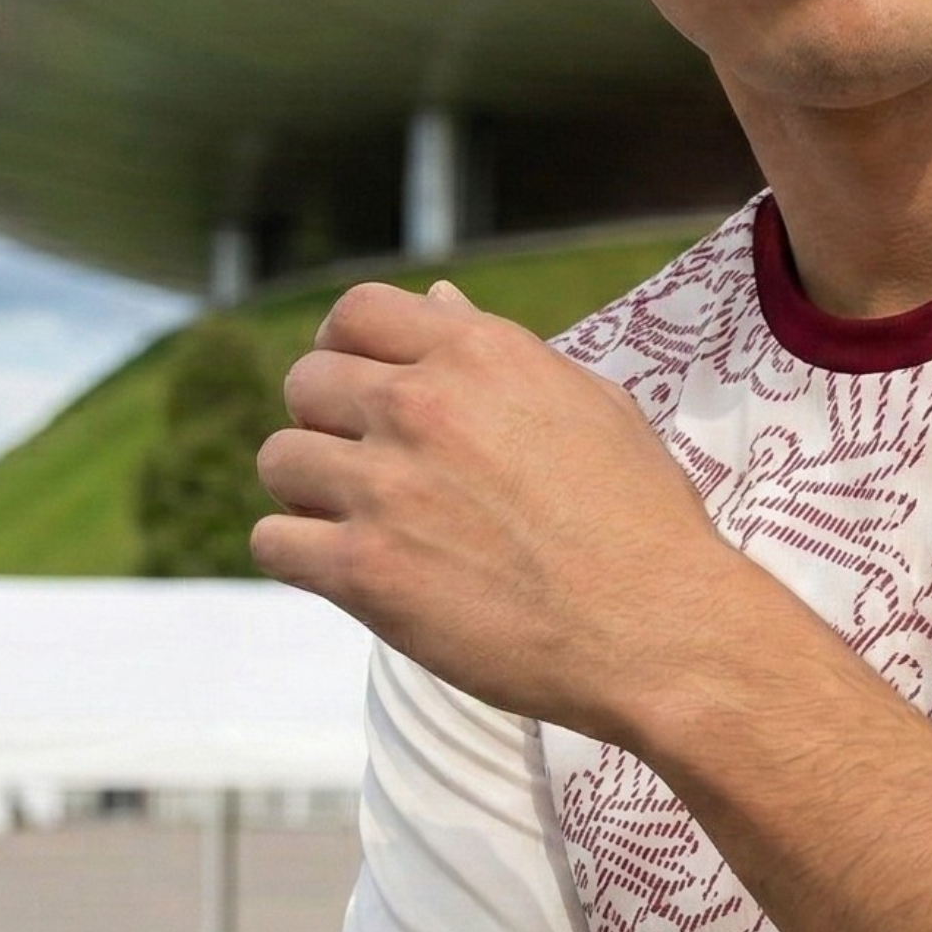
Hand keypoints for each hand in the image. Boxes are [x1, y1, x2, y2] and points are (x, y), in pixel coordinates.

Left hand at [253, 280, 738, 737]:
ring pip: (281, 461)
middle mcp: (421, 406)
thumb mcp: (592, 404)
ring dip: (310, 490)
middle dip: (327, 421)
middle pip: (306, 384)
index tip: (364, 390)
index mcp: (479, 354)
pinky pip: (274, 542)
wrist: (657, 628)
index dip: (349, 350)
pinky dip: (300, 555)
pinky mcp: (363, 570)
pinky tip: (348, 569)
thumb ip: (501, 352)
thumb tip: (437, 304)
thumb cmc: (642, 519)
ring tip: (361, 522)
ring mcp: (385, 487)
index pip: (356, 314)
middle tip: (368, 467)